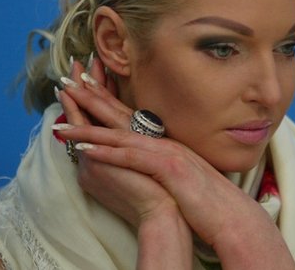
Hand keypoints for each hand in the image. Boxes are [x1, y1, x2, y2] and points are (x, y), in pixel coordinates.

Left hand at [57, 56, 294, 268]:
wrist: (230, 214)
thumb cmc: (206, 200)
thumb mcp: (181, 174)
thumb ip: (164, 162)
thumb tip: (150, 161)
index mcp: (164, 142)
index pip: (129, 116)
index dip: (105, 98)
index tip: (85, 83)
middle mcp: (163, 141)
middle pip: (121, 115)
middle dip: (92, 97)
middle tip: (68, 80)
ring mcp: (166, 152)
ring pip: (120, 134)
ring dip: (89, 123)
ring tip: (63, 114)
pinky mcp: (168, 168)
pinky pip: (131, 158)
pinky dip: (107, 152)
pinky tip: (86, 147)